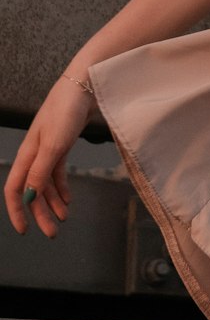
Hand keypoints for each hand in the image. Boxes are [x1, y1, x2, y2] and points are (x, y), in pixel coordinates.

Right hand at [3, 75, 94, 237]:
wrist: (84, 86)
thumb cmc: (66, 111)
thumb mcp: (53, 145)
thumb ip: (40, 172)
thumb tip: (29, 197)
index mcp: (27, 154)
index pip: (14, 189)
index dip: (17, 211)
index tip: (24, 230)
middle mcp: (34, 154)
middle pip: (32, 190)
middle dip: (40, 213)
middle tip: (52, 232)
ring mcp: (49, 149)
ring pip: (46, 183)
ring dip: (53, 202)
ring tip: (63, 219)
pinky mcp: (62, 144)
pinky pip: (58, 173)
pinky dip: (62, 188)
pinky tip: (67, 200)